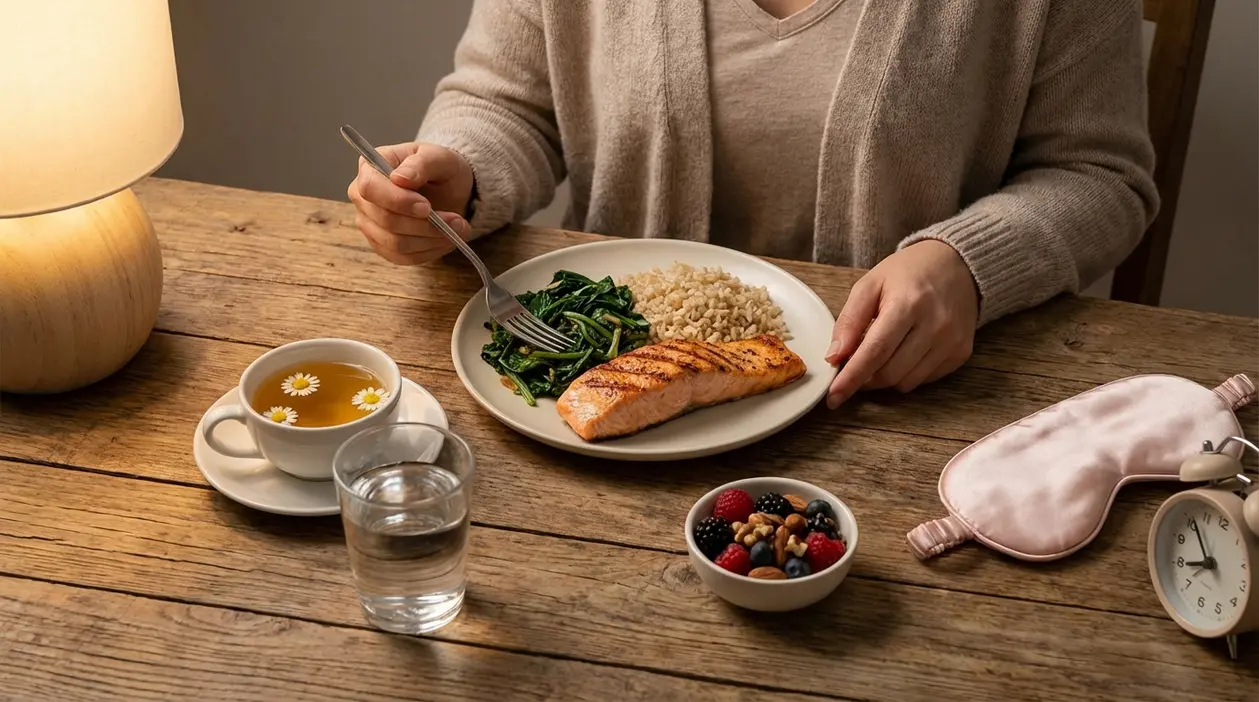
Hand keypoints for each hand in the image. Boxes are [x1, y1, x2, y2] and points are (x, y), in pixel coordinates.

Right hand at [346, 141, 475, 264]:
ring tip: (457, 229)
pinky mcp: (382, 244)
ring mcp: (369, 223)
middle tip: (456, 221)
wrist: (448, 189)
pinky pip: (402, 257)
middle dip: (425, 224)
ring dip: (431, 239)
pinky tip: (445, 240)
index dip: (398, 201)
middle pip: (385, 220)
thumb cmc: (440, 169)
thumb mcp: (440, 158)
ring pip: (395, 243)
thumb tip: (400, 178)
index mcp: (370, 167)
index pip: (370, 188)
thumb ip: (421, 163)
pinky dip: (428, 251)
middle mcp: (362, 197)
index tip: (427, 207)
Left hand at [824, 240, 978, 408]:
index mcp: (908, 303)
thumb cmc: (908, 273)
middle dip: (864, 378)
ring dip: (884, 378)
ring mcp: (951, 341)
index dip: (851, 378)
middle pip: (889, 372)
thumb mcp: (870, 284)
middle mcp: (935, 325)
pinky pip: (924, 380)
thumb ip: (849, 320)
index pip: (875, 351)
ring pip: (906, 382)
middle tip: (853, 367)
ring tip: (880, 354)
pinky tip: (904, 352)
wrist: (956, 264)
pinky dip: (906, 374)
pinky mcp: (961, 352)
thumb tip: (834, 357)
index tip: (833, 397)